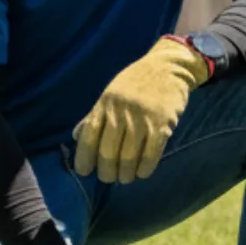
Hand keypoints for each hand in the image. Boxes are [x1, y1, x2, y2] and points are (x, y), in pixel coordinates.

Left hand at [73, 36, 210, 182]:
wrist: (169, 67)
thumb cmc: (136, 82)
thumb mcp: (111, 93)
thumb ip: (94, 115)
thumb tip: (76, 137)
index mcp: (106, 103)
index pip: (89, 136)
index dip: (84, 158)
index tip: (85, 171)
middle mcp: (122, 111)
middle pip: (108, 152)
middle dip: (107, 171)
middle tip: (109, 178)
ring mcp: (143, 118)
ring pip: (129, 157)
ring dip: (125, 174)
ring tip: (125, 178)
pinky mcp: (163, 124)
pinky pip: (152, 154)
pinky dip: (145, 168)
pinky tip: (142, 172)